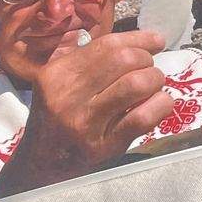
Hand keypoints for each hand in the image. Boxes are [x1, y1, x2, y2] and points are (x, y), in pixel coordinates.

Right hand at [9, 31, 174, 185]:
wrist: (41, 163)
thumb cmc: (56, 116)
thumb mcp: (57, 82)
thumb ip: (84, 57)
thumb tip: (133, 39)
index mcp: (58, 73)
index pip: (107, 45)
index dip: (138, 39)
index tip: (156, 41)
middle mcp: (68, 95)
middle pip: (124, 60)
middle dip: (146, 60)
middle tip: (149, 69)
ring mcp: (85, 122)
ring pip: (135, 85)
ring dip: (154, 80)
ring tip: (153, 86)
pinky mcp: (102, 146)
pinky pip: (141, 117)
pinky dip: (160, 105)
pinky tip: (160, 103)